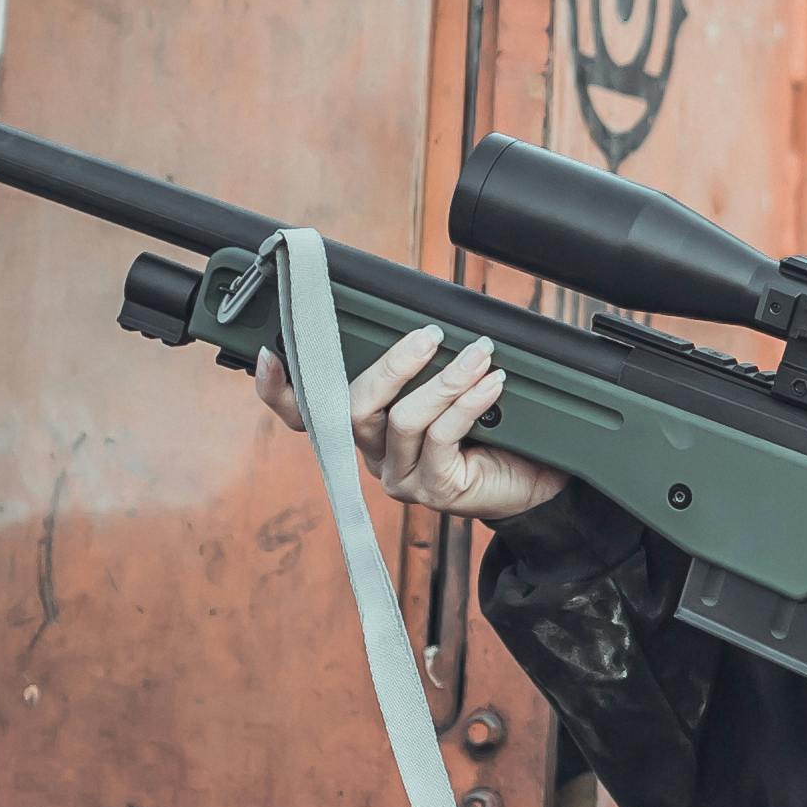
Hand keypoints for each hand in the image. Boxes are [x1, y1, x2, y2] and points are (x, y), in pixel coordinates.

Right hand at [259, 330, 563, 522]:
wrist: (536, 482)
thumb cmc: (493, 429)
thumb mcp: (449, 388)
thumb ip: (422, 362)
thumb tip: (422, 318)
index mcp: (365, 427)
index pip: (304, 412)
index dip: (279, 388)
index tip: (270, 353)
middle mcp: (374, 454)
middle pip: (354, 407)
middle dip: (391, 365)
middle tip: (429, 335)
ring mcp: (400, 475)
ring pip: (401, 419)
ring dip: (443, 380)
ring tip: (479, 355)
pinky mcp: (433, 489)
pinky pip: (441, 438)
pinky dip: (467, 404)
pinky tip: (492, 384)